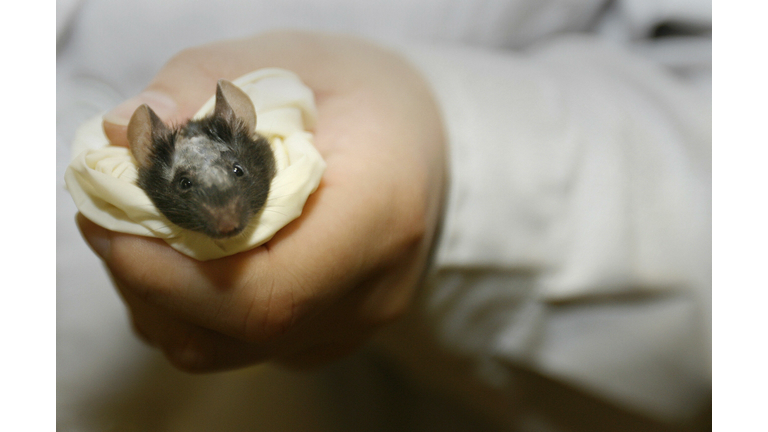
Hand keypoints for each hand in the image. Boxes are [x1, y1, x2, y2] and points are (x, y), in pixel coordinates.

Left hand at [77, 31, 445, 371]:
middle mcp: (371, 291)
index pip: (264, 293)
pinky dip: (189, 308)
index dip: (168, 275)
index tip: (109, 221)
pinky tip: (182, 255)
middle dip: (145, 280)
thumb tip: (115, 135)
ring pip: (224, 349)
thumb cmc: (366, 95)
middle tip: (106, 213)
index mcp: (379, 216)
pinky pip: (238, 344)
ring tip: (138, 230)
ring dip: (157, 298)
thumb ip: (203, 84)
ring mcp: (351, 324)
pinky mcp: (328, 335)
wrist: (428, 144)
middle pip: (232, 331)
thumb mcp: (291, 59)